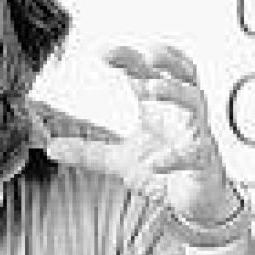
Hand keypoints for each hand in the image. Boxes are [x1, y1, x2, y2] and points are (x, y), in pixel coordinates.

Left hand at [45, 45, 239, 226]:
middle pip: (181, 74)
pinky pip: (193, 154)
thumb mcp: (118, 160)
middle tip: (144, 53)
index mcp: (159, 108)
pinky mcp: (202, 162)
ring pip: (195, 102)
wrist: (195, 202)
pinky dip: (173, 157)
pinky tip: (154, 163)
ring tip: (152, 88)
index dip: (128, 59)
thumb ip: (87, 152)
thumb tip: (51, 147)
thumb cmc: (165, 171)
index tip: (102, 52)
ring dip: (174, 92)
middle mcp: (179, 114)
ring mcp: (194, 135)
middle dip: (165, 60)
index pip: (146, 73)